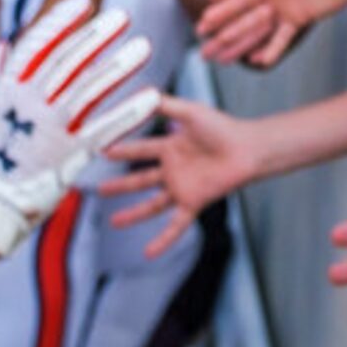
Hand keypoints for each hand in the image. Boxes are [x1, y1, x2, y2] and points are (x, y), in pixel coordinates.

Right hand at [0, 0, 155, 256]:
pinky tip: (153, 97)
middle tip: (124, 16)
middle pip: (71, 61)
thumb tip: (3, 45)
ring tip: (145, 46)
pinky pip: (106, 129)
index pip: (39, 44)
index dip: (63, 21)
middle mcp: (32, 102)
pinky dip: (129, 113)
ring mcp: (52, 127)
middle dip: (98, 35)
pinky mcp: (69, 154)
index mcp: (8, 88)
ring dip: (120, 66)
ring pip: (91, 89)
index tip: (85, 2)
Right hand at [101, 95, 261, 257]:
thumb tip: (141, 94)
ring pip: (152, 205)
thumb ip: (164, 104)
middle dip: (119, 186)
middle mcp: (174, 170)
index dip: (120, 150)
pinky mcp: (194, 202)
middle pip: (140, 180)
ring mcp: (183, 188)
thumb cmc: (223, 128)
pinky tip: (148, 252)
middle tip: (99, 190)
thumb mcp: (189, 111)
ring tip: (114, 222)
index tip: (99, 151)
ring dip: (133, 214)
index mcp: (171, 147)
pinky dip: (162, 240)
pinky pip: (175, 225)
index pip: (139, 150)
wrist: (247, 148)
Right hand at [197, 0, 346, 65]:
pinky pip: (280, 37)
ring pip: (255, 26)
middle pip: (242, 6)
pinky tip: (254, 60)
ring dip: (237, 39)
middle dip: (221, 19)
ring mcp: (282, 6)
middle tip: (200, 29)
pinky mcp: (296, 20)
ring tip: (217, 51)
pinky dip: (270, 49)